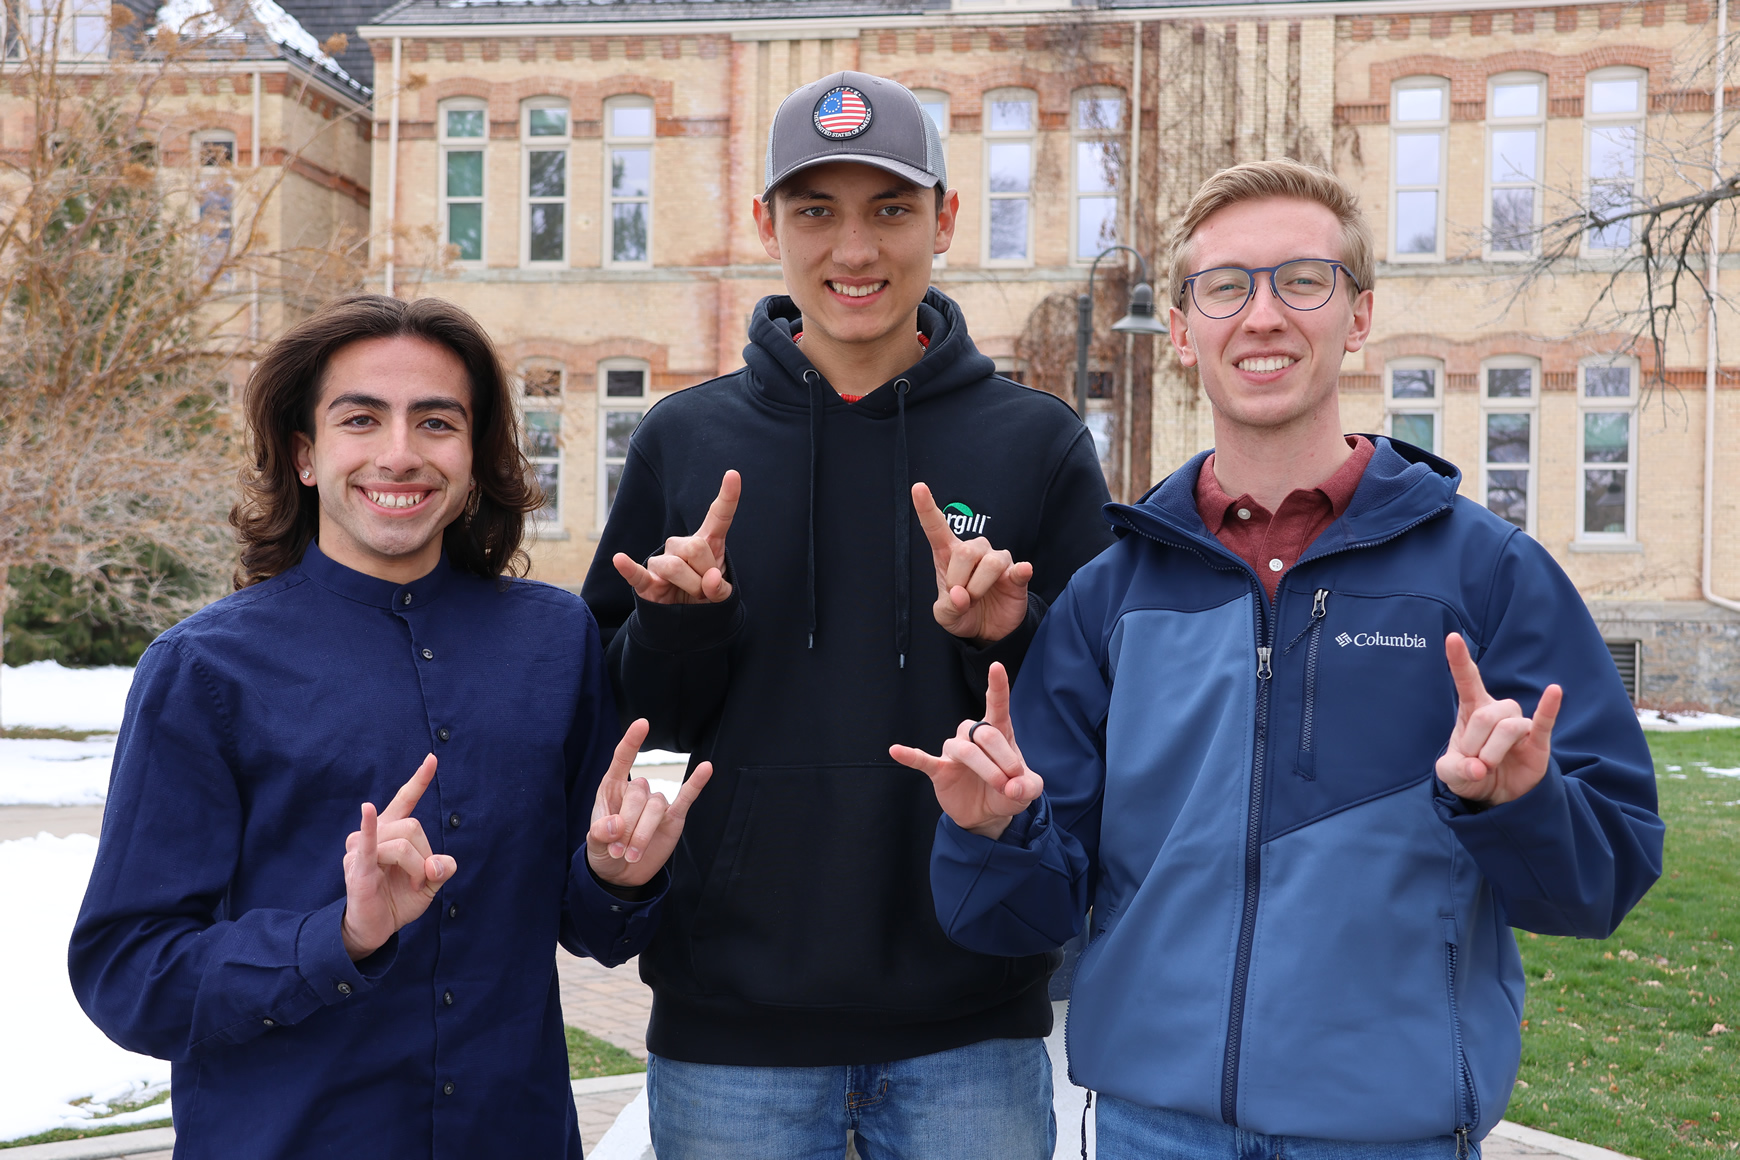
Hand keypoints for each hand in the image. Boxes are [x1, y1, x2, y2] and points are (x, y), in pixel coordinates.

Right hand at [340, 755, 455, 960]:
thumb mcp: (430, 883)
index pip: (405, 799)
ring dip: (415, 869)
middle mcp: (372, 834)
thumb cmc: (398, 900)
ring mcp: (361, 849)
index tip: (432, 758)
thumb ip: (442, 868)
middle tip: (420, 880)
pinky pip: (367, 845)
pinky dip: (369, 827)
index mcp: (391, 832)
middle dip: (425, 856)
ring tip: (410, 887)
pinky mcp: (357, 868)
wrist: (375, 928)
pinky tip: (367, 810)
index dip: (419, 780)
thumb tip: (439, 865)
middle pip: (413, 827)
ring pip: (403, 844)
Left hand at [588, 719, 712, 887]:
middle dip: (628, 826)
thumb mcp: (592, 846)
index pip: (622, 759)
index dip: (632, 742)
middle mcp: (636, 791)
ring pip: (656, 806)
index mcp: (612, 788)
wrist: (621, 874)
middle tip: (618, 851)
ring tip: (631, 854)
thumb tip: (617, 824)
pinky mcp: (673, 817)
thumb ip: (599, 833)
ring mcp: (656, 803)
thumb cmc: (604, 851)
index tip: (643, 723)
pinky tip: (706, 768)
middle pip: (639, 794)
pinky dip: (696, 784)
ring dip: (643, 833)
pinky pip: (686, 798)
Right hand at [613, 470, 739, 604]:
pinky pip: (637, 573)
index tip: (733, 474)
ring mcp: (661, 561)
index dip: (727, 497)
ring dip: (689, 586)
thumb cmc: (703, 597)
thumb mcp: (721, 595)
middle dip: (704, 574)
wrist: (684, 620)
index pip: (718, 517)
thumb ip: (721, 588)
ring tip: (689, 596)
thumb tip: (711, 580)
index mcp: (706, 542)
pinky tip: (620, 560)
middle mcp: (681, 545)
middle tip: (704, 589)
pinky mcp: (645, 581)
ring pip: (674, 566)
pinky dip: (629, 568)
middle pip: (695, 547)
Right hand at [890, 662, 1042, 839]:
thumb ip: (1028, 787)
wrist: (986, 814)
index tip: (996, 666)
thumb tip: (1013, 787)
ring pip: (965, 750)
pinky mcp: (939, 769)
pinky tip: (896, 750)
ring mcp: (954, 751)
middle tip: (1013, 783)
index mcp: (998, 731)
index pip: (997, 704)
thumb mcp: (1028, 790)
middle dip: (1003, 760)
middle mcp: (973, 735)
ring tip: (1000, 788)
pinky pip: (922, 759)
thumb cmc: (1008, 790)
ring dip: (986, 768)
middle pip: (985, 735)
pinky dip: (910, 755)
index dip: (997, 686)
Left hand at [912, 483, 1032, 643]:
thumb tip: (961, 596)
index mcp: (949, 554)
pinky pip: (1020, 569)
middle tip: (962, 598)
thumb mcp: (946, 615)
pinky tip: (1021, 571)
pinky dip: (1020, 570)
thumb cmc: (963, 612)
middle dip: (960, 581)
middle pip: (966, 552)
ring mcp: (998, 560)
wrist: (989, 630)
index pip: (936, 527)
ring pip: (990, 563)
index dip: (927, 508)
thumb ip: (947, 607)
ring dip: (979, 588)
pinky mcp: (1017, 574)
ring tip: (977, 599)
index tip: (918, 488)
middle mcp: (974, 550)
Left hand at [1436, 633, 1561, 805]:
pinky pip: (1544, 721)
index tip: (1452, 638)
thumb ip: (1456, 770)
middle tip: (1474, 764)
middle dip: (1475, 744)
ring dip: (1493, 751)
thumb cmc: (1472, 773)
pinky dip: (1549, 707)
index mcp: (1472, 711)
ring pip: (1508, 727)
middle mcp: (1498, 712)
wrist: (1497, 796)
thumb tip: (1478, 769)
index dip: (1459, 660)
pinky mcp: (1538, 741)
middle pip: (1486, 715)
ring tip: (1489, 766)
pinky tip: (1554, 691)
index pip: (1467, 681)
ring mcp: (1519, 724)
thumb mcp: (1451, 774)